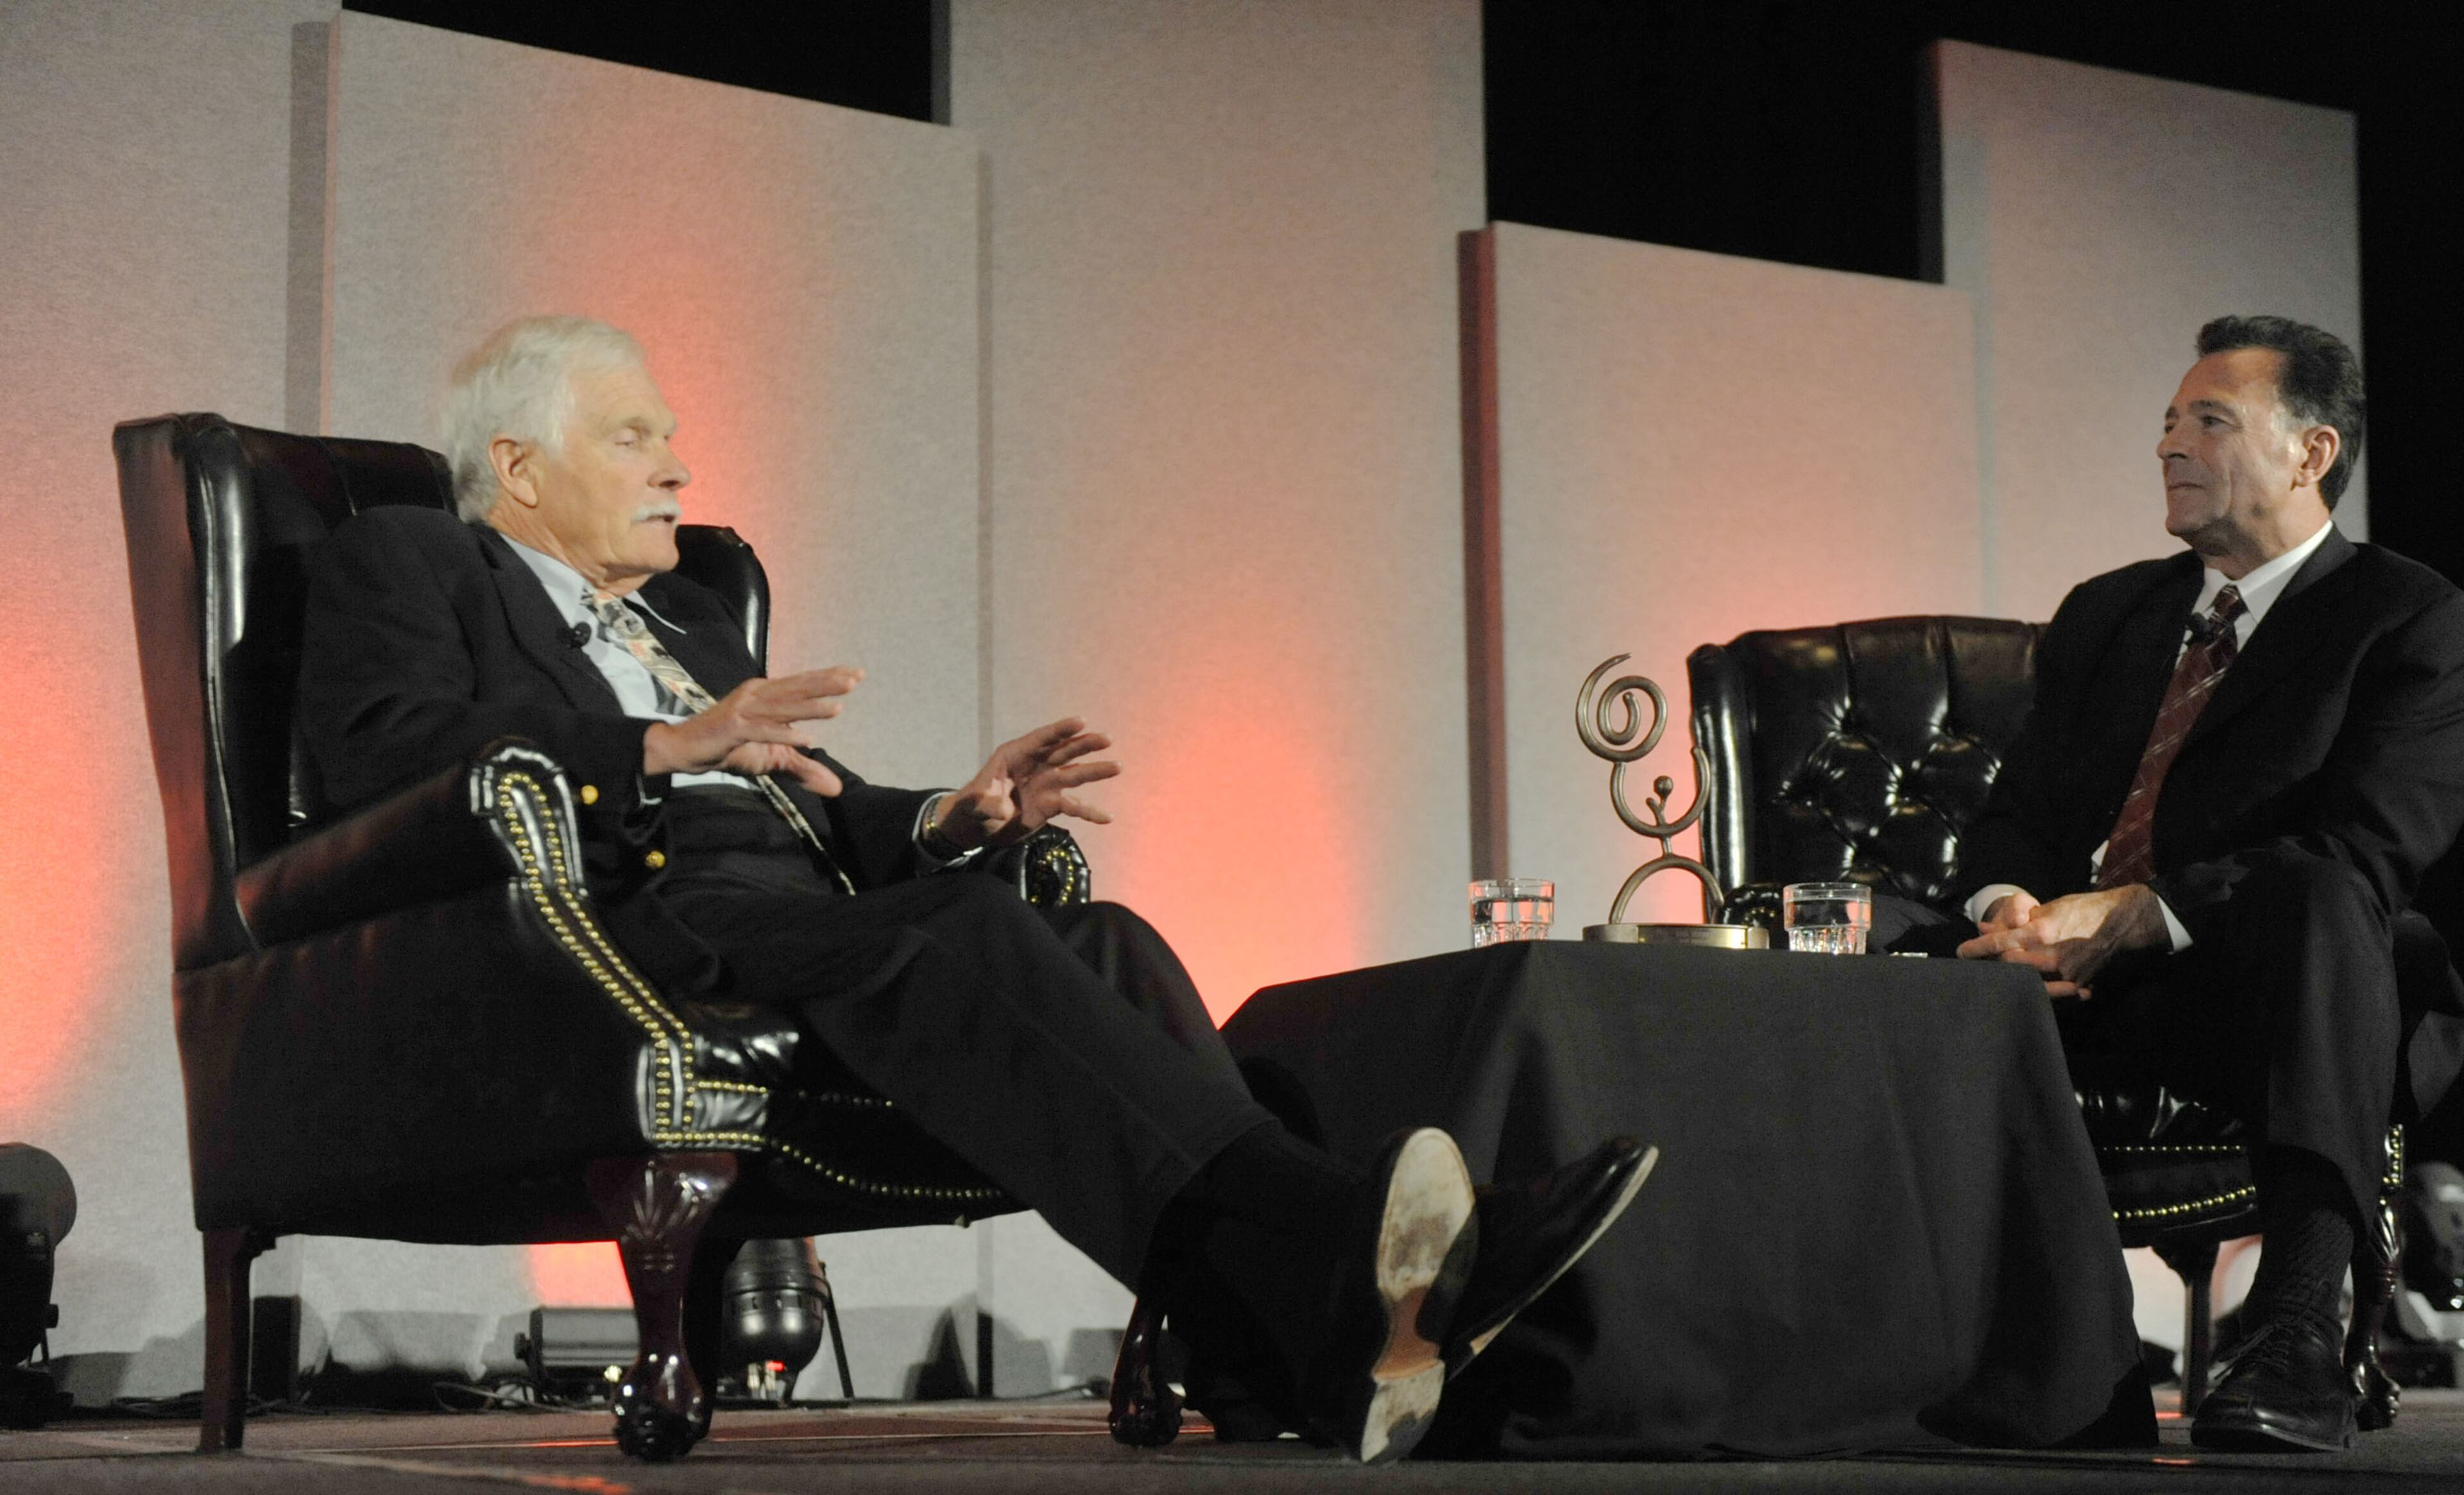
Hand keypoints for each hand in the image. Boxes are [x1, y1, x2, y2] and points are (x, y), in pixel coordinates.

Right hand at [642, 666, 863, 796]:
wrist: (685, 750)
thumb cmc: (730, 748)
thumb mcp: (773, 759)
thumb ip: (804, 768)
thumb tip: (837, 788)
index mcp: (767, 695)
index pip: (802, 684)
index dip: (829, 677)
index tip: (857, 674)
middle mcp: (757, 695)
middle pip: (797, 688)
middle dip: (827, 683)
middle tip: (855, 679)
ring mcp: (744, 710)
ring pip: (783, 707)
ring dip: (810, 707)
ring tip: (839, 708)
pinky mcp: (733, 728)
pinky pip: (763, 731)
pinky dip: (784, 735)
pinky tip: (807, 739)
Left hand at [929, 717, 1120, 851]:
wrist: (976, 827)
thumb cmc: (971, 808)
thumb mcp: (974, 804)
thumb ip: (986, 803)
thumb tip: (1004, 809)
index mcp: (1015, 755)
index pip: (1041, 739)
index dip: (1061, 730)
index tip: (1081, 721)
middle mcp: (1035, 765)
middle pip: (1063, 751)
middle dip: (1084, 744)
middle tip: (1107, 739)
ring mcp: (1045, 784)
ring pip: (1074, 774)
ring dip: (1095, 771)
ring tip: (1117, 767)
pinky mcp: (1051, 804)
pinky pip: (1074, 807)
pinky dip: (1089, 812)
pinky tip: (1107, 818)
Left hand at [1956, 885, 2168, 997]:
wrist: (2122, 922)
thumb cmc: (2083, 909)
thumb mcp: (2049, 908)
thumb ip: (2017, 920)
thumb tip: (1984, 927)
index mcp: (2041, 931)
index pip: (2000, 943)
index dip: (1978, 948)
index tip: (1961, 952)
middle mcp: (2050, 954)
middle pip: (2010, 966)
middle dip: (1996, 962)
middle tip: (1986, 960)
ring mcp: (2065, 972)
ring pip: (2028, 980)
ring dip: (2016, 975)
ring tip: (2010, 970)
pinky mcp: (2077, 983)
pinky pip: (2052, 988)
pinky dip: (2042, 983)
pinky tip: (2037, 979)